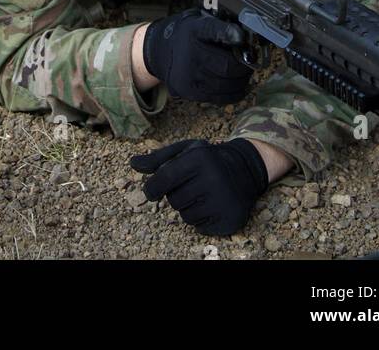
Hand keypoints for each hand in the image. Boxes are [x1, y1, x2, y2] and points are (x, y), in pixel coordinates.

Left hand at [130, 138, 268, 234]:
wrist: (245, 169)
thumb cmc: (208, 160)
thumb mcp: (185, 151)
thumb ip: (158, 158)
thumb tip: (133, 164)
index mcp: (200, 158)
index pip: (165, 178)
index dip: (152, 188)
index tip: (150, 192)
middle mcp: (213, 178)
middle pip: (174, 200)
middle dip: (176, 195)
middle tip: (189, 186)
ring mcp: (223, 201)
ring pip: (185, 216)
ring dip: (188, 208)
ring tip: (201, 195)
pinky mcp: (229, 219)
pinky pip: (200, 228)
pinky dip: (201, 220)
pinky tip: (211, 205)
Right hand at [142, 8, 250, 102]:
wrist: (160, 51)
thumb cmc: (187, 34)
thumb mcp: (199, 20)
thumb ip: (220, 24)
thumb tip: (247, 34)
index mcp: (194, 30)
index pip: (211, 30)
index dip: (228, 33)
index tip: (241, 37)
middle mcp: (190, 54)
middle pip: (227, 66)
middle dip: (245, 66)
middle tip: (251, 62)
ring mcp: (189, 76)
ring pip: (227, 85)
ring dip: (242, 80)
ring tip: (243, 73)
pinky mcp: (191, 92)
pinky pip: (221, 98)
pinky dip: (235, 92)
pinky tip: (238, 85)